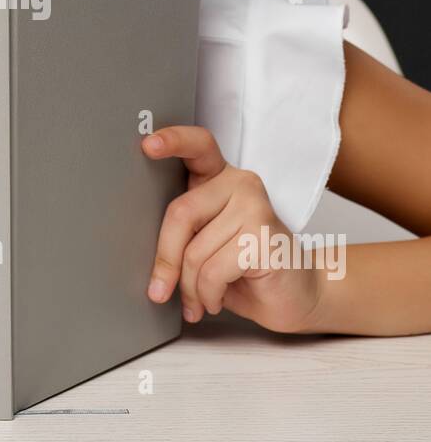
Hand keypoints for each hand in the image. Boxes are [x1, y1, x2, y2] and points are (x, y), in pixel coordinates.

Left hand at [142, 125, 323, 333]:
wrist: (297, 296)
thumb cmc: (245, 271)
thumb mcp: (205, 246)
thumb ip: (182, 237)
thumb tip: (145, 258)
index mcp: (220, 179)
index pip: (198, 146)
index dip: (172, 141)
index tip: (147, 145)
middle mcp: (240, 184)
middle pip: (181, 213)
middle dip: (166, 261)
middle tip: (160, 291)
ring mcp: (256, 206)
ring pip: (195, 251)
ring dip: (190, 288)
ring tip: (198, 301)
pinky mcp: (265, 236)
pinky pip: (213, 272)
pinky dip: (208, 296)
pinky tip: (216, 301)